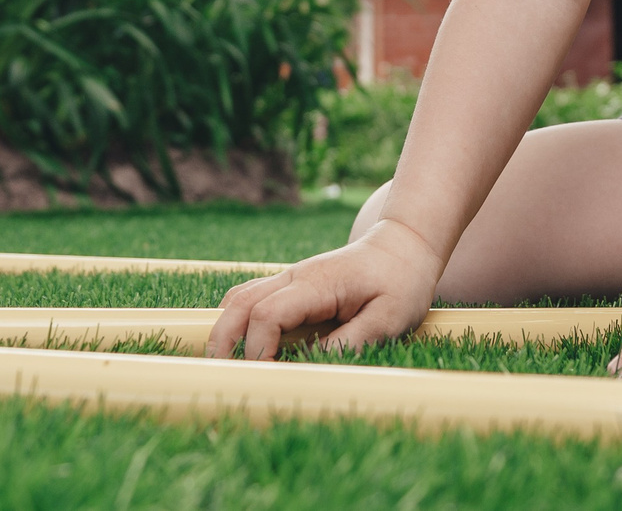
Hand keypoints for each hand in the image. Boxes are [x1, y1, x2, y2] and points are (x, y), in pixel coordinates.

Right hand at [204, 218, 442, 360]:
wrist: (404, 246)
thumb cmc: (401, 282)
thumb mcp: (390, 318)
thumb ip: (352, 340)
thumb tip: (312, 363)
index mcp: (317, 284)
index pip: (268, 313)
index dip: (257, 348)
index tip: (262, 375)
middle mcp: (295, 277)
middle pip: (240, 302)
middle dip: (222, 338)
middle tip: (216, 374)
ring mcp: (291, 278)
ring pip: (240, 298)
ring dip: (225, 328)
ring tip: (222, 365)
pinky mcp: (292, 286)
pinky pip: (253, 299)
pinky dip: (239, 320)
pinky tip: (241, 346)